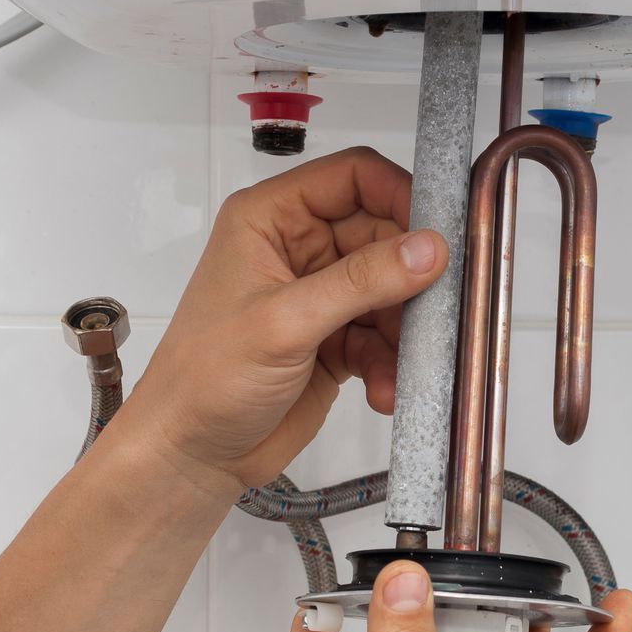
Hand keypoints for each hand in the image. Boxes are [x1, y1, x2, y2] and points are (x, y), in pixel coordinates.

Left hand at [123, 147, 448, 496]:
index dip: (400, 193)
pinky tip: (384, 392)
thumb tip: (430, 247)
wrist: (190, 454)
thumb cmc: (207, 377)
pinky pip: (384, 336)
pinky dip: (391, 363)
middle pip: (384, 235)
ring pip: (391, 290)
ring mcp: (320, 294)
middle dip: (413, 275)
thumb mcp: (287, 322)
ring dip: (405, 330)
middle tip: (441, 307)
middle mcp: (299, 247)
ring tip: (406, 365)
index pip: (352, 176)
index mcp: (272, 218)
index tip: (440, 230)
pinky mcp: (335, 338)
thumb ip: (361, 282)